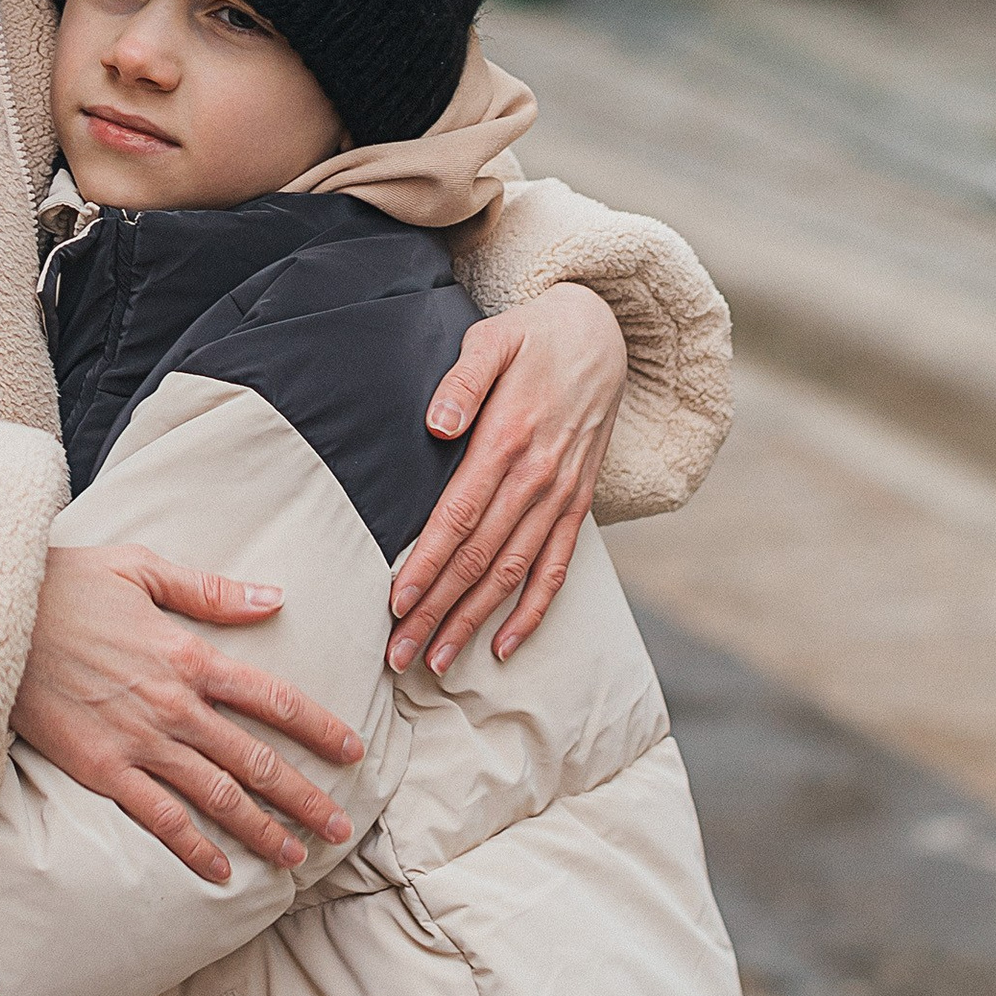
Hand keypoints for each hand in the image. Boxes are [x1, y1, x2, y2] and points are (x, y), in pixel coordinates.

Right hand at [13, 546, 365, 888]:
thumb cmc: (67, 586)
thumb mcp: (142, 568)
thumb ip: (210, 591)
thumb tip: (274, 596)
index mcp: (192, 654)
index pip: (275, 699)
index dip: (320, 729)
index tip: (352, 753)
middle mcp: (176, 705)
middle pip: (257, 760)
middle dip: (305, 798)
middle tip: (340, 829)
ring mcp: (140, 742)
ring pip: (218, 796)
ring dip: (262, 830)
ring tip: (296, 857)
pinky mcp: (102, 770)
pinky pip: (159, 818)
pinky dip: (195, 848)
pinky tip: (222, 871)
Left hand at [391, 283, 626, 677]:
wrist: (599, 334)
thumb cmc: (531, 338)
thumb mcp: (492, 339)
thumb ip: (461, 381)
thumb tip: (435, 425)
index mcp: (507, 440)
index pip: (458, 517)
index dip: (427, 565)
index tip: (396, 605)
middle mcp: (537, 478)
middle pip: (480, 559)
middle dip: (438, 610)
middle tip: (400, 654)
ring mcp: (562, 496)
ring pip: (514, 574)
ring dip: (475, 621)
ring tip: (438, 661)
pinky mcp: (579, 504)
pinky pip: (558, 568)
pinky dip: (534, 612)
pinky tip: (505, 645)